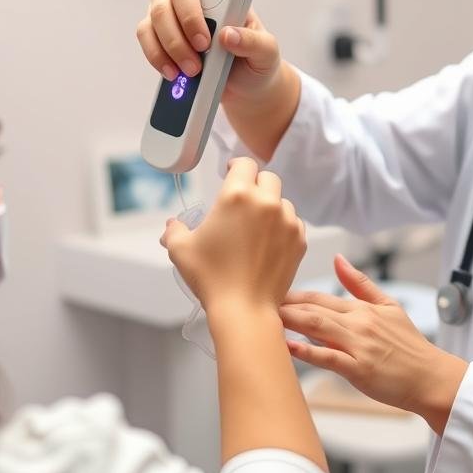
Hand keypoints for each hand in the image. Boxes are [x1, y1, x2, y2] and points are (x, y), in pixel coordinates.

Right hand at [137, 0, 284, 102]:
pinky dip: (157, 58)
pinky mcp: (158, 34)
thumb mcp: (266, 52)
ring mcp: (170, 12)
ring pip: (154, 18)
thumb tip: (228, 35)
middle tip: (198, 61)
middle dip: (180, 32)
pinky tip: (173, 74)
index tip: (208, 38)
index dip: (195, 5)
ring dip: (169, 47)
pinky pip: (147, 39)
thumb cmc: (256, 59)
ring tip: (191, 72)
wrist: (246, 85)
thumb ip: (253, 42)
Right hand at [161, 158, 306, 316]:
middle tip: (243, 200)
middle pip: (268, 178)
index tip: (232, 172)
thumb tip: (172, 224)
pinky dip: (283, 226)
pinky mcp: (299, 240)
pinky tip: (268, 242)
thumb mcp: (180, 249)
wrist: (244, 309)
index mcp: (237, 195)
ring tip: (255, 226)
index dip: (237, 166)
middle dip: (255, 184)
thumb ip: (174, 229)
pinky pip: (294, 222)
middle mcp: (267, 202)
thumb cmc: (211, 277)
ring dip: (271, 206)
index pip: (245, 163)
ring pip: (282, 201)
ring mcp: (287, 221)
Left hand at [280, 255, 468, 434]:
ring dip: (290, 322)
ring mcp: (358, 346)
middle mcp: (358, 323)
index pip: (320, 297)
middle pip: (313, 309)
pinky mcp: (360, 369)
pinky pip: (328, 357)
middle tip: (256, 302)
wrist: (431, 377)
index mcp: (362, 309)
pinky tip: (288, 347)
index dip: (293, 294)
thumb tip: (339, 260)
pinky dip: (306, 351)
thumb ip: (361, 283)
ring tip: (266, 318)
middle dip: (284, 306)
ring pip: (317, 327)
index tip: (270, 294)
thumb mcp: (390, 306)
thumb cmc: (410, 346)